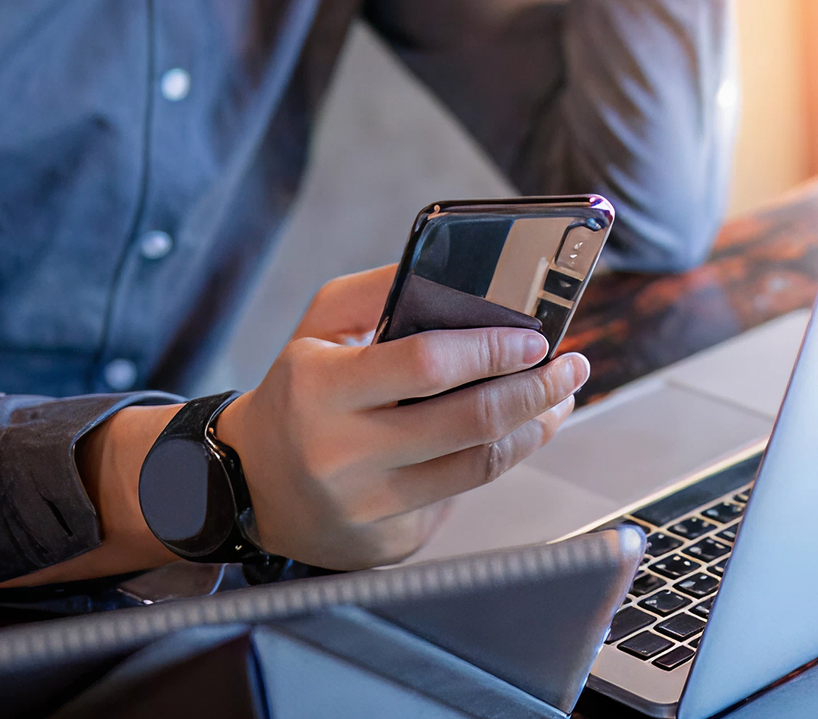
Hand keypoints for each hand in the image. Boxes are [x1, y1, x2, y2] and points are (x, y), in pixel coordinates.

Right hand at [215, 266, 588, 569]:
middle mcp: (342, 454)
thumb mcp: (316, 327)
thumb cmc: (296, 394)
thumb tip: (459, 275)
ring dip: (532, 429)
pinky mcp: (389, 541)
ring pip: (479, 468)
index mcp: (321, 388)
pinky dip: (491, 462)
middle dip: (535, 390)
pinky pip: (460, 498)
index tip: (534, 339)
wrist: (249, 484)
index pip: (428, 364)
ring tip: (555, 400)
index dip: (492, 350)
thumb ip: (379, 291)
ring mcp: (368, 506)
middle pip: (469, 422)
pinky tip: (507, 437)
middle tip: (569, 367)